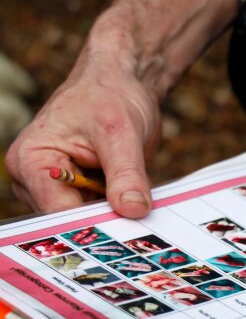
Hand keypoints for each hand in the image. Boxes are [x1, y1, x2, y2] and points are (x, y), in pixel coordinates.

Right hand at [5, 63, 160, 217]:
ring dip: (118, 218)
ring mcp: (62, 191)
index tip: (122, 233)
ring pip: (91, 222)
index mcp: (31, 162)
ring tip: (140, 205)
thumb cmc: (110, 95)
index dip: (90, 224)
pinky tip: (140, 203)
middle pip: (71, 221)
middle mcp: (39, 182)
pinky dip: (124, 211)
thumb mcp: (120, 132)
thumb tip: (133, 209)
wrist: (122, 85)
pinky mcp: (86, 195)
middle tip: (140, 225)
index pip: (55, 210)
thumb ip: (125, 173)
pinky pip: (105, 214)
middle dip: (106, 223)